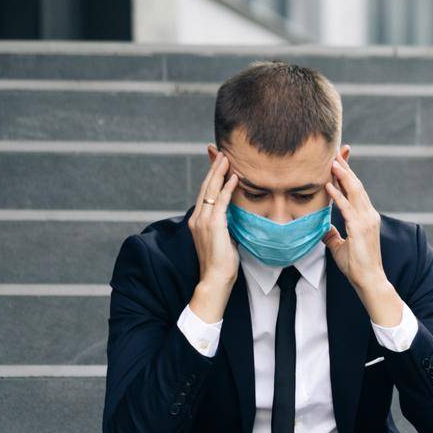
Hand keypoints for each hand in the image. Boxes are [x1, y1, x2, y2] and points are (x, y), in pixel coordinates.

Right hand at [188, 151, 240, 320]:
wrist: (215, 279)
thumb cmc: (221, 264)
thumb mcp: (222, 239)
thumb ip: (224, 226)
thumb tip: (232, 219)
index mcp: (198, 221)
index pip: (205, 193)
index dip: (211, 177)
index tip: (218, 164)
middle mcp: (197, 218)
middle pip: (205, 187)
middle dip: (213, 168)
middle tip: (222, 152)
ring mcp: (203, 221)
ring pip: (211, 190)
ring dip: (220, 172)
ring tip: (227, 158)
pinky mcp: (213, 225)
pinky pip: (221, 201)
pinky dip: (228, 188)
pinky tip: (234, 177)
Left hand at [323, 154, 385, 293]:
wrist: (369, 279)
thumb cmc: (357, 265)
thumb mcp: (339, 246)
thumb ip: (332, 234)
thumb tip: (322, 227)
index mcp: (366, 217)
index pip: (355, 190)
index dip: (347, 174)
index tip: (338, 160)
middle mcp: (369, 214)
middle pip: (356, 185)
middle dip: (346, 168)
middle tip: (335, 152)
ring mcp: (366, 220)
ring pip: (354, 191)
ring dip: (343, 175)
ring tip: (332, 161)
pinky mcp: (360, 228)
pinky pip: (347, 207)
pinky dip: (337, 194)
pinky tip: (328, 184)